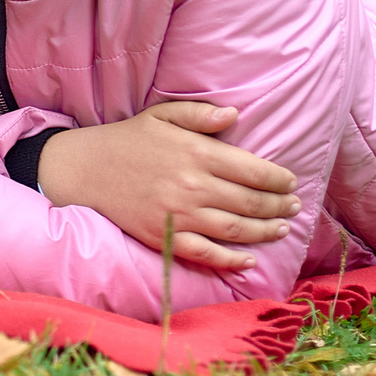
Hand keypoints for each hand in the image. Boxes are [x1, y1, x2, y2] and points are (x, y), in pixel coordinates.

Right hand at [38, 102, 299, 271]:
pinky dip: (232, 260)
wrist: (82, 170)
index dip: (280, 180)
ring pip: (237, 229)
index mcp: (197, 153)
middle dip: (280, 206)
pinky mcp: (164, 238)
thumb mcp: (161, 116)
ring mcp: (179, 215)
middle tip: (293, 207)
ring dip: (266, 231)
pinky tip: (249, 260)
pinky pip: (206, 254)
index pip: (255, 171)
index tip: (291, 183)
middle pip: (252, 202)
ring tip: (281, 229)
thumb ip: (199, 114)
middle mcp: (193, 186)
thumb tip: (235, 115)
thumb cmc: (126, 140)